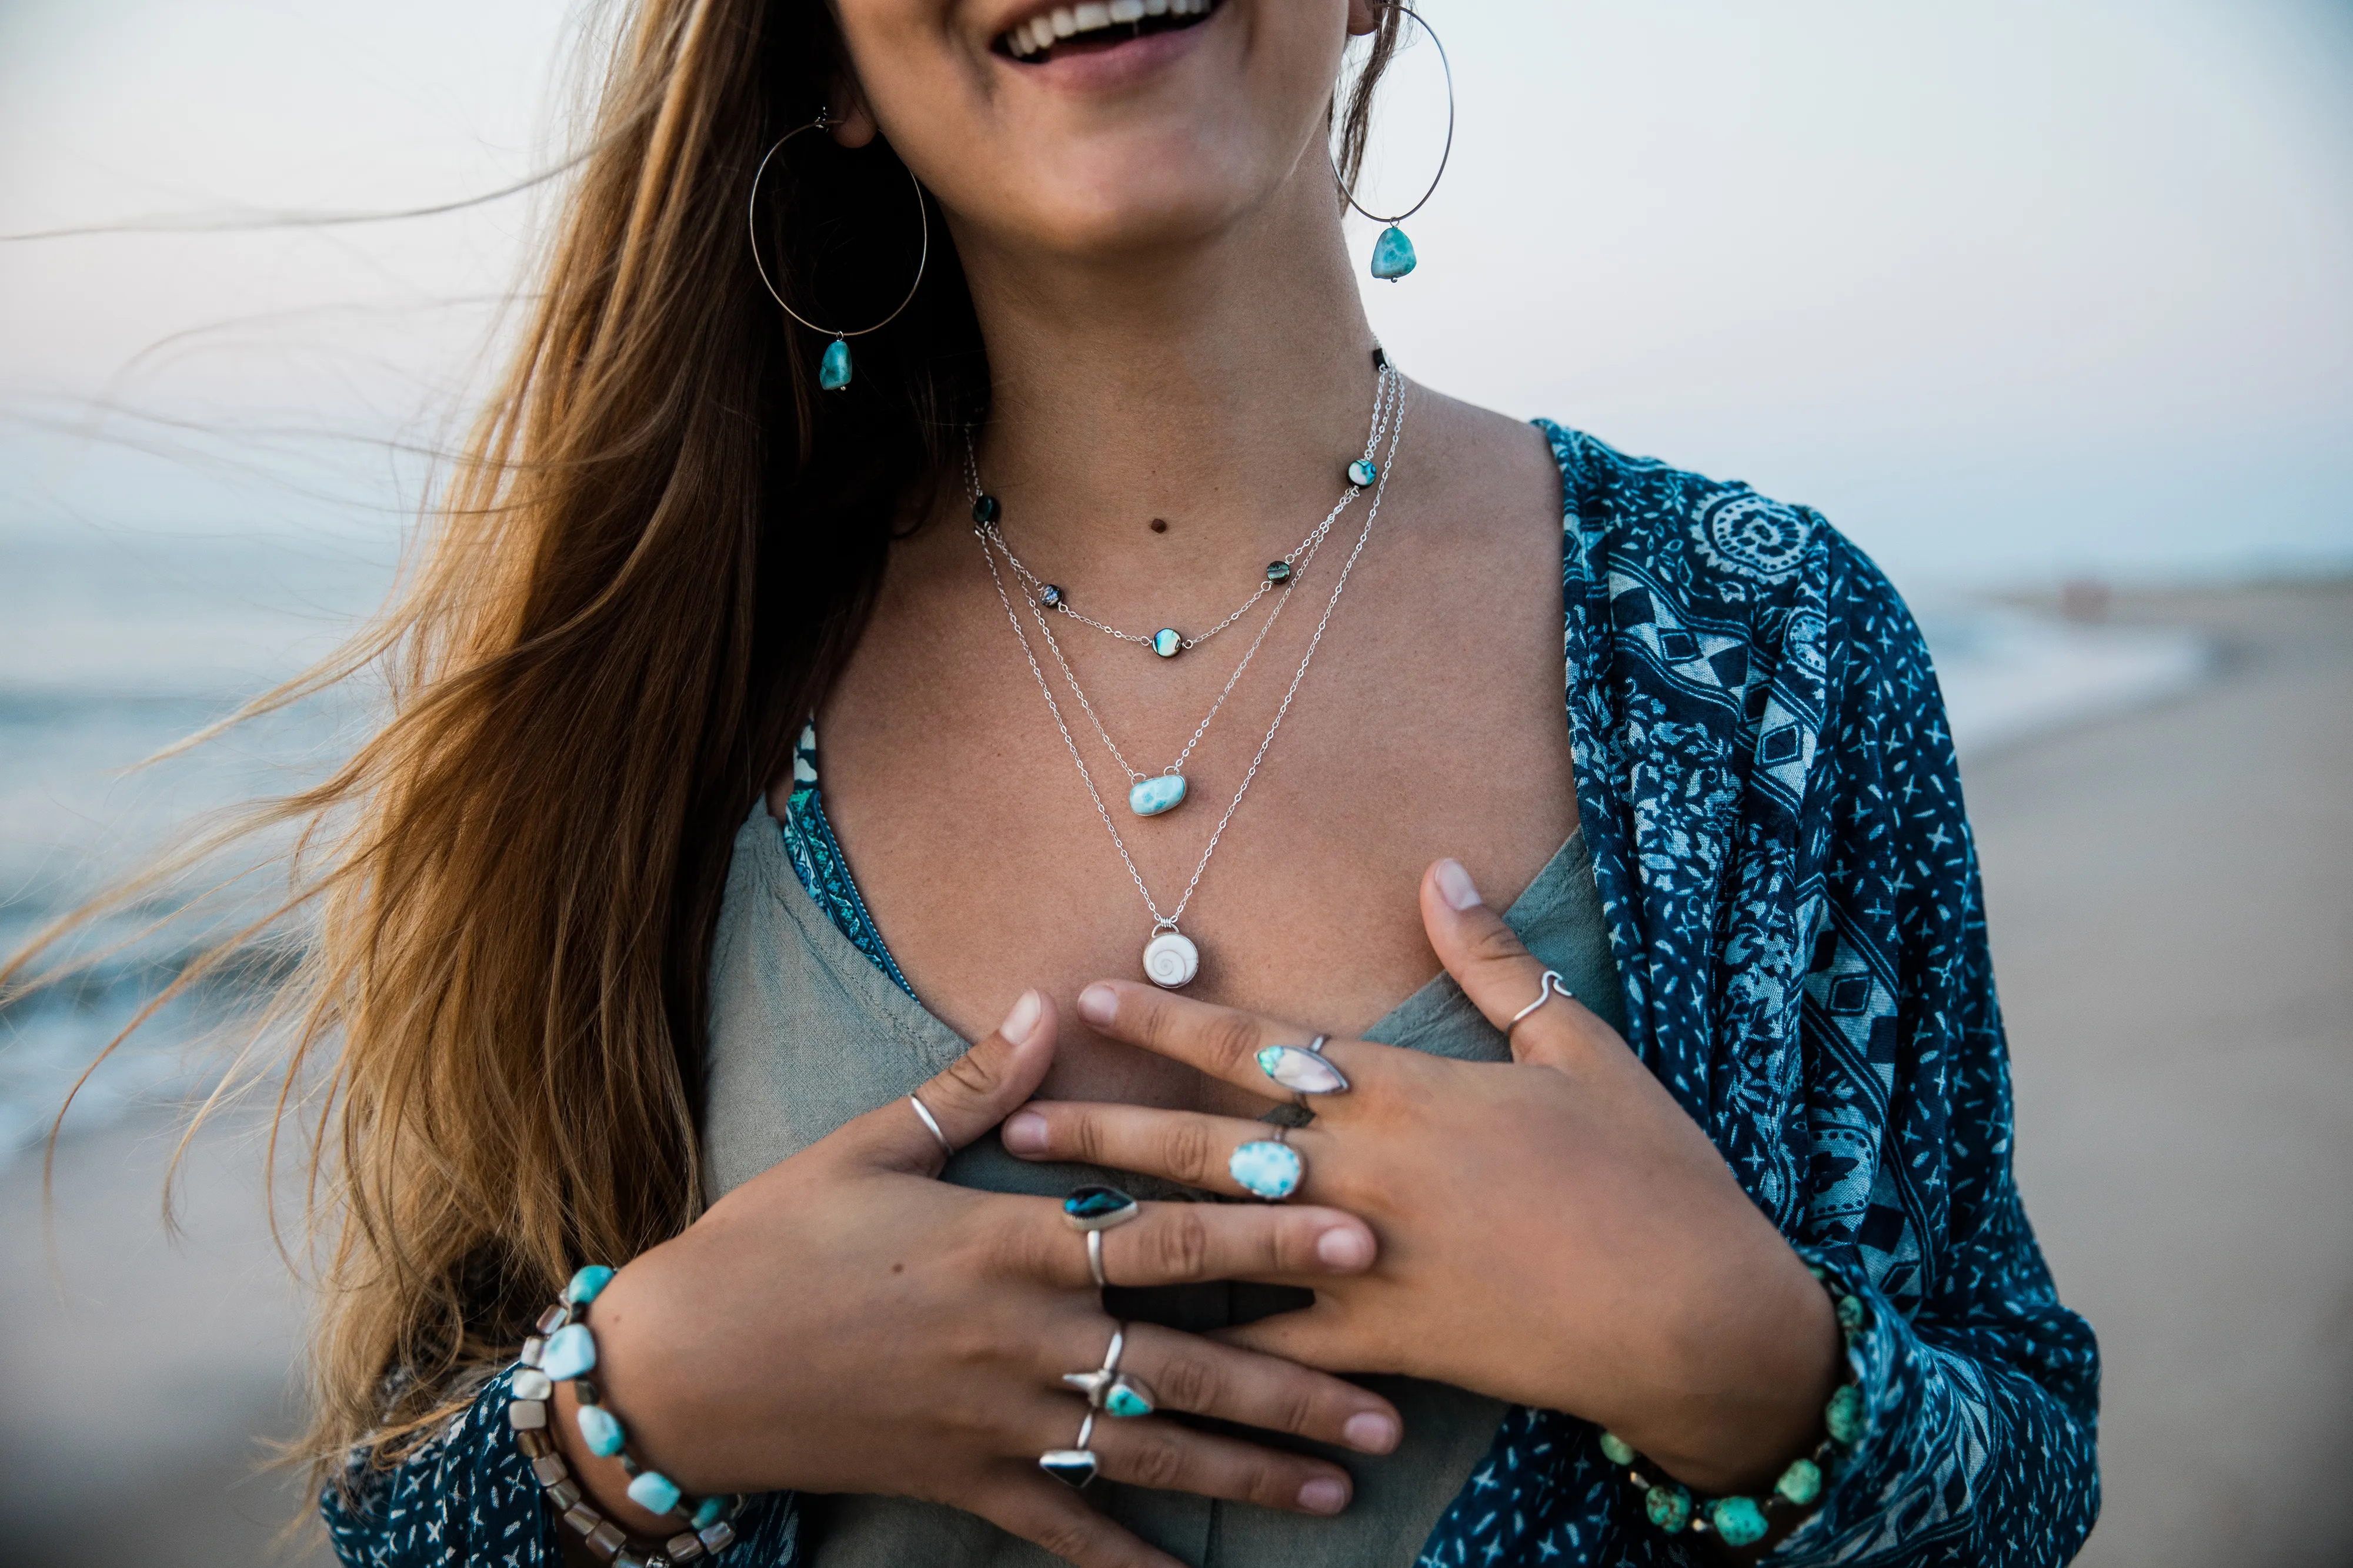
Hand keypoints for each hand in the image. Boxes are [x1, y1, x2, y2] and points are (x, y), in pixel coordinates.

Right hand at [554, 991, 1404, 1567]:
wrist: (680, 1369)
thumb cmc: (769, 1244)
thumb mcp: (865, 1149)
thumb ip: (969, 1086)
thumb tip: (1046, 1005)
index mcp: (1004, 1248)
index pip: (1162, 1242)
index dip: (1264, 1241)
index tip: (1356, 1235)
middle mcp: (1018, 1343)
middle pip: (1183, 1366)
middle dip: (1293, 1385)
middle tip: (1390, 1402)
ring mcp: (996, 1426)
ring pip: (1149, 1457)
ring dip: (1250, 1474)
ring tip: (1342, 1485)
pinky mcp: (966, 1484)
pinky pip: (1066, 1533)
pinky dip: (1131, 1564)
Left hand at [1002, 861, 1842, 1495]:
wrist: (1698, 1314)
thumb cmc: (1650, 1171)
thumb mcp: (1580, 1046)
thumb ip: (1495, 962)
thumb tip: (1440, 869)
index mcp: (1405, 1091)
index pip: (1258, 1044)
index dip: (1169, 1018)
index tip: (1091, 996)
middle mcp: (1365, 1171)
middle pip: (1207, 1140)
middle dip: (1107, 1125)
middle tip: (1014, 1117)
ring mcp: (1365, 1261)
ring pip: (1218, 1241)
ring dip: (1125, 1228)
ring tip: (1044, 1227)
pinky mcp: (1384, 1343)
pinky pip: (1275, 1348)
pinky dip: (1210, 1350)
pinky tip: (1138, 1351)